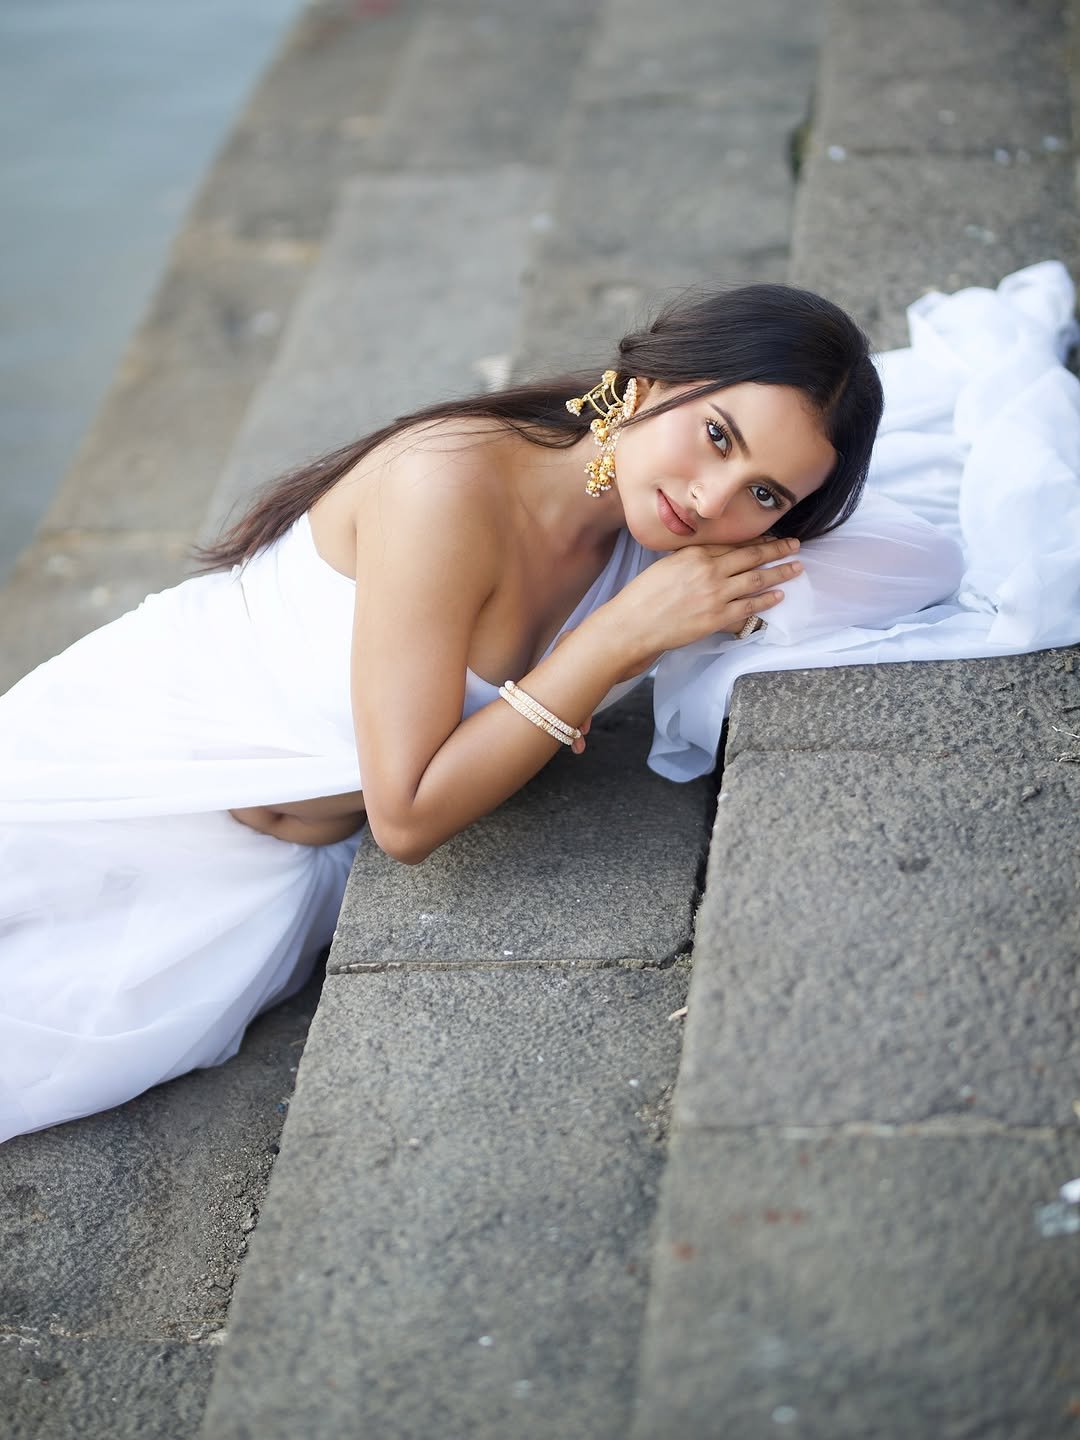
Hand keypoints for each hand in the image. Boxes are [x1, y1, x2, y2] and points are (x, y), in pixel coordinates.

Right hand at [601, 535, 802, 674]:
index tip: (772, 538)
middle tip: (795, 545)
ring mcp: (715, 594)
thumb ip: (691, 559)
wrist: (634, 623)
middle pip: (751, 557)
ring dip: (779, 573)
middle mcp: (709, 570)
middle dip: (777, 550)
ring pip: (756, 579)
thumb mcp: (667, 565)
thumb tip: (711, 558)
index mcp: (695, 554)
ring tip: (796, 568)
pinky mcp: (717, 617)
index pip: (734, 544)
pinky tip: (779, 595)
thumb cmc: (643, 596)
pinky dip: (766, 600)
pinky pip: (749, 606)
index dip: (757, 541)